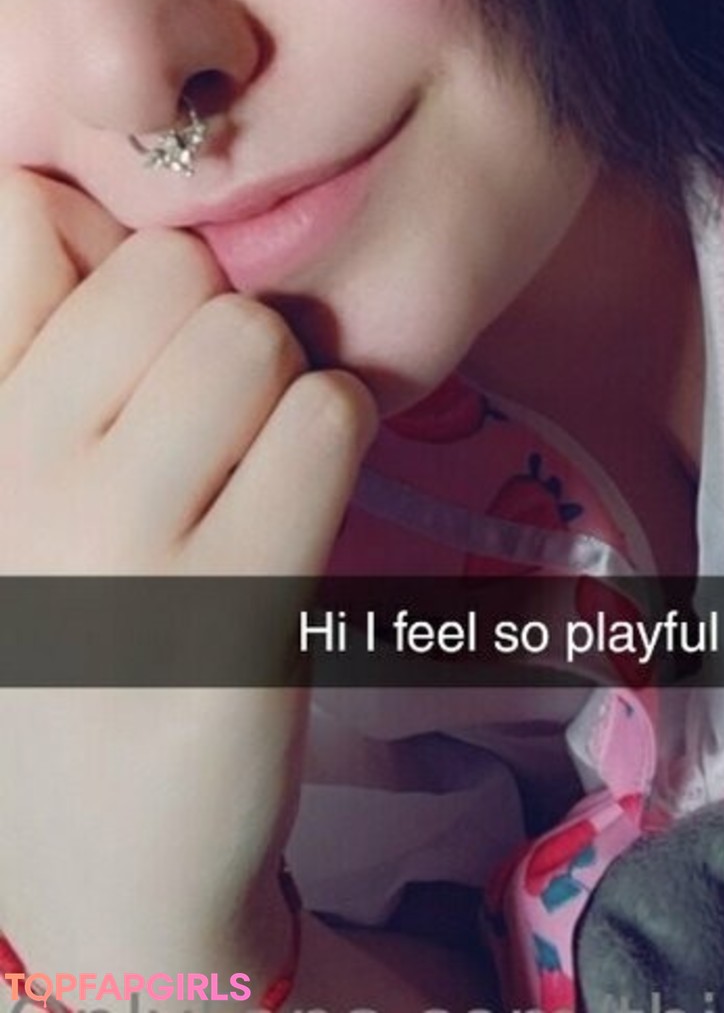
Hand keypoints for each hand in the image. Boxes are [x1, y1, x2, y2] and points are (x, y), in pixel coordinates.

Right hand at [0, 170, 374, 980]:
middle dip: (212, 321)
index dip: (110, 249)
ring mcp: (111, 544)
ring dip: (283, 386)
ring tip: (254, 468)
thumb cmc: (71, 648)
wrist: (108, 883)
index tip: (132, 336)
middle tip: (209, 422)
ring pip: (252, 333)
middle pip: (167, 266)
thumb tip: (73, 193)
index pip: (22, 213)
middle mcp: (11, 474)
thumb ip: (35, 344)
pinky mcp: (227, 605)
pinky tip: (299, 508)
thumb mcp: (11, 495)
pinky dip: (337, 444)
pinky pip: (324, 419)